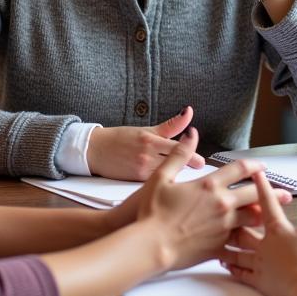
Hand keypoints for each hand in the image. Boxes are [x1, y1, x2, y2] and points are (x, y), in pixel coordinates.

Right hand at [87, 107, 204, 180]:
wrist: (95, 150)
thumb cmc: (121, 139)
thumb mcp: (146, 130)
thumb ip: (171, 125)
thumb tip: (189, 112)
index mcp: (151, 140)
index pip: (178, 148)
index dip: (192, 155)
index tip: (201, 162)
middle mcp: (147, 155)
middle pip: (176, 164)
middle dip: (188, 168)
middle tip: (198, 171)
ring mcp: (141, 170)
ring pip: (168, 175)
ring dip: (177, 176)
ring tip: (185, 177)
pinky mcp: (135, 181)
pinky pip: (156, 183)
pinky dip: (164, 182)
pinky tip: (169, 183)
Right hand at [129, 146, 292, 270]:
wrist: (151, 245)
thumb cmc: (152, 212)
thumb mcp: (161, 177)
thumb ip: (180, 154)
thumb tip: (191, 134)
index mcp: (209, 185)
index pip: (238, 170)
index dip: (253, 165)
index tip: (261, 166)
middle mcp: (221, 205)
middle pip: (254, 195)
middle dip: (271, 192)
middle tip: (285, 192)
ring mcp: (223, 227)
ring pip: (253, 219)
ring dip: (265, 215)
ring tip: (276, 215)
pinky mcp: (219, 246)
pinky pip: (240, 242)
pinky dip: (248, 241)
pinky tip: (255, 243)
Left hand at [222, 173, 296, 295]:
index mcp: (278, 230)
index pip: (267, 203)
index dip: (260, 187)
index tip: (253, 174)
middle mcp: (264, 244)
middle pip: (245, 227)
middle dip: (235, 218)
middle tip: (225, 210)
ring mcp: (259, 263)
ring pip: (238, 250)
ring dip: (228, 244)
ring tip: (219, 237)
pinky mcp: (259, 282)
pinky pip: (241, 273)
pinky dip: (233, 268)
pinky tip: (226, 265)